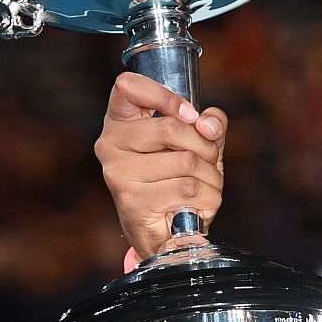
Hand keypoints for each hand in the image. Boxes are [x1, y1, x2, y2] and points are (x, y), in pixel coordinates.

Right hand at [95, 72, 227, 256]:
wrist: (164, 235)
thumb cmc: (178, 182)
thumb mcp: (197, 145)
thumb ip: (209, 125)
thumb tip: (209, 124)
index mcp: (120, 122)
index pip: (128, 86)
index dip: (165, 96)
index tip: (190, 114)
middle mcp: (110, 144)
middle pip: (170, 127)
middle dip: (205, 146)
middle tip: (208, 160)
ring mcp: (118, 173)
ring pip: (186, 161)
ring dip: (211, 176)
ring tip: (203, 186)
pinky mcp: (132, 200)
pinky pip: (188, 188)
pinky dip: (207, 198)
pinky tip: (195, 205)